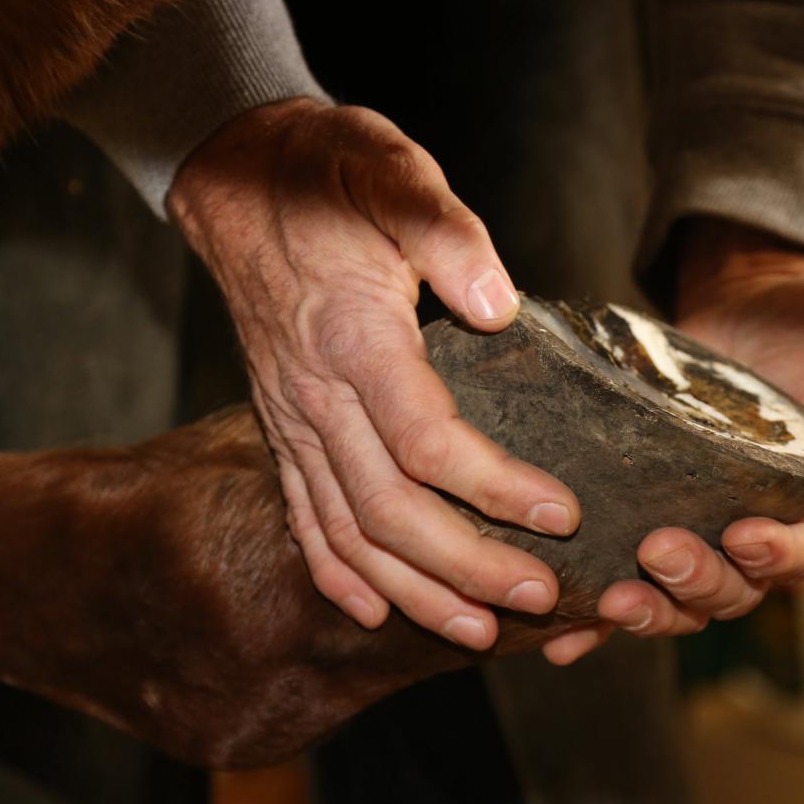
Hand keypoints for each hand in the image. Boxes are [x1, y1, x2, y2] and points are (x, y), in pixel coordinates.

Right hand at [169, 98, 580, 647]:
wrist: (240, 173)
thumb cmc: (332, 172)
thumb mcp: (395, 176)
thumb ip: (448, 236)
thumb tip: (498, 304)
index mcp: (353, 337)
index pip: (427, 441)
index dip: (497, 489)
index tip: (564, 514)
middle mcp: (314, 393)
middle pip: (389, 510)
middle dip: (467, 565)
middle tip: (540, 594)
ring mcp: (290, 417)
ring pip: (347, 531)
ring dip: (414, 589)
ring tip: (477, 632)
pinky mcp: (281, 424)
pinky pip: (301, 514)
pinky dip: (338, 571)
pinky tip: (375, 607)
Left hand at [542, 219, 803, 664]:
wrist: (755, 287)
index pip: (794, 559)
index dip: (773, 559)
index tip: (749, 535)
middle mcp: (750, 524)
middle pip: (726, 590)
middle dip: (695, 585)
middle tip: (659, 554)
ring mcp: (691, 515)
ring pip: (670, 593)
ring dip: (641, 609)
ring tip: (608, 600)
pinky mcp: (640, 498)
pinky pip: (617, 567)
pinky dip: (591, 611)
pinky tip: (558, 634)